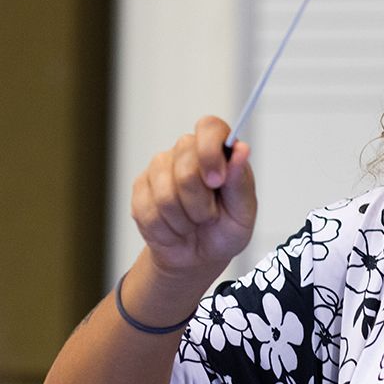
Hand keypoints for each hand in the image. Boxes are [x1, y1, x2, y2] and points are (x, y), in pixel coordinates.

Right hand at [131, 115, 256, 280]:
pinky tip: (175, 229)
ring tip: (193, 223)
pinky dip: (167, 231)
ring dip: (185, 221)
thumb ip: (240, 181)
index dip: (210, 152)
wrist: (198, 255)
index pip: (209, 127)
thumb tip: (241, 150)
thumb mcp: (243, 212)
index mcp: (217, 149)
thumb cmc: (225, 229)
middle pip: (186, 170)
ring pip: (166, 195)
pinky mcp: (140, 189)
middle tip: (209, 217)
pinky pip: (148, 212)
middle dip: (200, 205)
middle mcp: (186, 151)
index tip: (216, 181)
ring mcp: (159, 168)